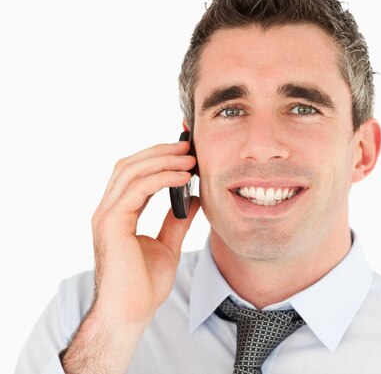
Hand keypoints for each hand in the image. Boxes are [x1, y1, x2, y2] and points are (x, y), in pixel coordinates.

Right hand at [62, 141, 199, 372]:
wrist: (131, 312)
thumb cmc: (144, 285)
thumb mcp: (168, 245)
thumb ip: (177, 220)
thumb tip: (193, 199)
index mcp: (117, 214)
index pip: (133, 174)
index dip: (157, 158)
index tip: (184, 152)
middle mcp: (107, 211)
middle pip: (128, 165)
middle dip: (159, 152)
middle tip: (188, 148)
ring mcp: (106, 215)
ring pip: (130, 171)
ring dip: (162, 160)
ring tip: (190, 159)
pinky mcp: (112, 223)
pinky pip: (138, 189)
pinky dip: (162, 178)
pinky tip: (184, 178)